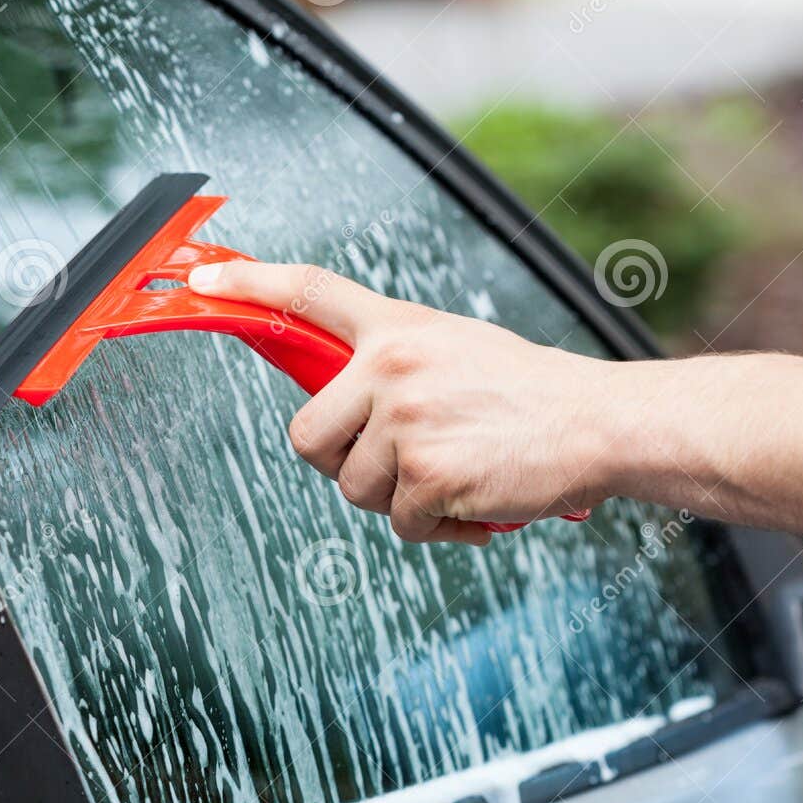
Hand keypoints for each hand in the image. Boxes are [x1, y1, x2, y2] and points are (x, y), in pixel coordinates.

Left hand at [188, 262, 621, 544]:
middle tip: (391, 465)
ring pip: (355, 487)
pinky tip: (474, 503)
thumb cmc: (533, 394)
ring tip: (454, 477)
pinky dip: (438, 527)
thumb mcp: (458, 350)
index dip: (250, 281)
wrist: (597, 423)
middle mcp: (392, 366)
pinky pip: (402, 522)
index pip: (309, 291)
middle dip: (341, 463)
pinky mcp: (425, 474)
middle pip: (307, 436)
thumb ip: (396, 365)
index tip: (205, 275)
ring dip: (399, 499)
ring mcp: (405, 420)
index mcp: (400, 329)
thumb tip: (343, 405)